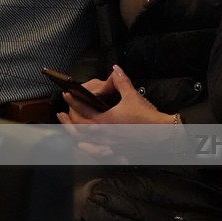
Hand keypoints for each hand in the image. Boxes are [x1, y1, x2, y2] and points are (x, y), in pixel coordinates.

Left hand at [57, 65, 176, 162]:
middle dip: (68, 120)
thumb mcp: (133, 96)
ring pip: (84, 142)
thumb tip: (115, 69)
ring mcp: (107, 145)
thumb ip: (121, 81)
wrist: (160, 134)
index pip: (83, 110)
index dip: (74, 101)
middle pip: (78, 129)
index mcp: (104, 121)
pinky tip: (85, 145)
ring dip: (74, 134)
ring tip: (68, 128)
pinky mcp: (115, 151)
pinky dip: (87, 148)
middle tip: (61, 113)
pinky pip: (95, 152)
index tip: (67, 95)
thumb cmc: (146, 116)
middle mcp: (102, 135)